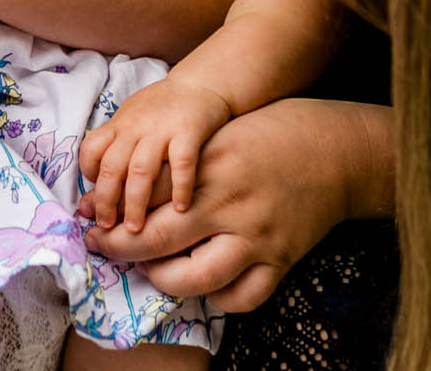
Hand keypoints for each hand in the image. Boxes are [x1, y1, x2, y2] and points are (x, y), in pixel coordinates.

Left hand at [79, 77, 232, 231]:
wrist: (200, 83)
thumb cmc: (162, 107)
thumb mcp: (131, 117)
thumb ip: (116, 143)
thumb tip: (96, 180)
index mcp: (119, 125)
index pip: (91, 150)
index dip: (88, 176)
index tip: (94, 197)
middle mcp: (136, 127)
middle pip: (112, 166)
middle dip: (106, 200)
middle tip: (106, 226)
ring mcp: (161, 129)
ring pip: (140, 170)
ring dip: (135, 202)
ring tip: (135, 229)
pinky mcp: (189, 131)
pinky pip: (182, 163)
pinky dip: (180, 187)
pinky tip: (180, 209)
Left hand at [83, 98, 388, 311]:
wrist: (341, 151)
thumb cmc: (276, 132)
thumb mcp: (224, 133)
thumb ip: (183, 161)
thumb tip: (131, 186)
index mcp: (213, 162)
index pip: (146, 192)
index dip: (110, 208)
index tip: (89, 216)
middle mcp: (231, 202)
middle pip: (156, 237)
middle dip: (119, 248)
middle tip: (101, 247)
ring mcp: (258, 236)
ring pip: (194, 278)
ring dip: (162, 279)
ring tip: (150, 269)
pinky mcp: (281, 260)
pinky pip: (241, 297)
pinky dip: (217, 298)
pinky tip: (204, 284)